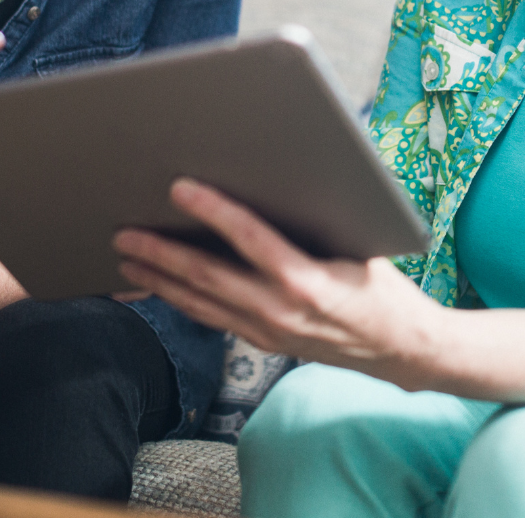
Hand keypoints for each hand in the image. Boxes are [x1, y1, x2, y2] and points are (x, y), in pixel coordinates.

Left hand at [113, 178, 444, 390]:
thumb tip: (277, 175)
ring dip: (158, 280)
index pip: (250, 238)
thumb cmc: (383, 288)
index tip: (180, 186)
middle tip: (123, 231)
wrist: (401, 349)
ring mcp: (268, 332)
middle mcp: (281, 312)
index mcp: (309, 282)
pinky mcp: (263, 343)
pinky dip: (181, 300)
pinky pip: (212, 318)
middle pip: (207, 277)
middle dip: (160, 252)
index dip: (213, 209)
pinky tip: (160, 286)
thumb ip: (317, 220)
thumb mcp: (361, 246)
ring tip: (126, 259)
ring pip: (200, 303)